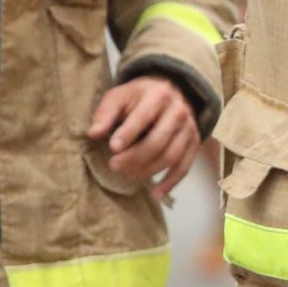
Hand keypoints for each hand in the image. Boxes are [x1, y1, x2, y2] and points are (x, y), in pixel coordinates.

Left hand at [87, 76, 201, 196]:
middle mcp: (179, 111)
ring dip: (148, 170)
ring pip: (171, 156)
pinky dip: (171, 182)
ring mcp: (189, 128)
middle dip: (135, 156)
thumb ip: (106, 113)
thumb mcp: (119, 96)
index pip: (144, 116)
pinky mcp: (194, 143)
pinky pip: (184, 167)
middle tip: (114, 165)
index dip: (129, 133)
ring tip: (128, 176)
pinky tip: (155, 194)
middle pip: (159, 140)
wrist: (169, 92)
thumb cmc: (137, 97)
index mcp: (159, 95)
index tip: (112, 147)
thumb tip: (93, 133)